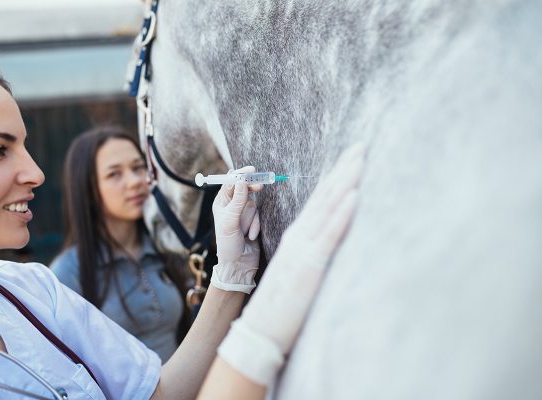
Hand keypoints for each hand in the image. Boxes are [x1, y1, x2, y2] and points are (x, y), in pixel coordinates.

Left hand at [211, 166, 262, 292]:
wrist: (239, 265)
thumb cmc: (228, 245)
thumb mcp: (230, 222)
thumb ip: (237, 201)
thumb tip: (242, 181)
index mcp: (221, 203)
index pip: (230, 183)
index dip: (240, 175)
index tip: (251, 171)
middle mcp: (231, 206)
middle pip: (244, 189)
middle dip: (251, 190)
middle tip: (260, 185)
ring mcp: (243, 213)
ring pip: (254, 204)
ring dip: (251, 219)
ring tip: (245, 232)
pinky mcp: (253, 221)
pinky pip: (259, 216)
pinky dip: (256, 226)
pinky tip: (250, 237)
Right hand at [218, 143, 366, 384]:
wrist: (259, 330)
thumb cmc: (281, 304)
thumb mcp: (298, 272)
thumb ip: (312, 254)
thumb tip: (330, 244)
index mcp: (299, 237)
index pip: (320, 201)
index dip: (336, 178)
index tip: (351, 159)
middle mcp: (300, 237)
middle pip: (324, 196)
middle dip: (344, 169)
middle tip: (360, 145)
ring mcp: (304, 248)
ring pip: (328, 208)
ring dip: (346, 181)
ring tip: (361, 158)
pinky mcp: (310, 265)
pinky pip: (329, 235)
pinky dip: (341, 214)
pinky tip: (354, 195)